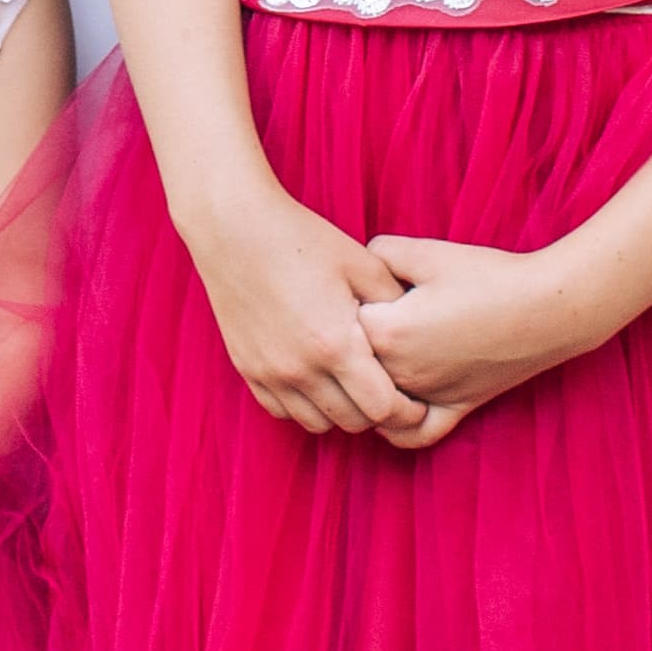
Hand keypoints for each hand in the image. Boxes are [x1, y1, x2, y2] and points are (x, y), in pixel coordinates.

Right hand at [188, 185, 450, 442]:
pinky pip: (281, 411)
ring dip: (340, 411)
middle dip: (377, 413)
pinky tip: (315, 379)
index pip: (383, 409)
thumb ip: (395, 302)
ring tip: (350, 385)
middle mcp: (301, 369)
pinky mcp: (248, 369)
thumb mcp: (361, 263)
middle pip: (352, 422)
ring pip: (316, 423)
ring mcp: (270, 373)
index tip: (416, 399)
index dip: (406, 410)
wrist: (233, 227)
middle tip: (387, 392)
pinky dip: (304, 405)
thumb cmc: (302, 239)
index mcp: (336, 344)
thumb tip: (418, 330)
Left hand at [359, 228, 596, 423]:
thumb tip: (357, 264)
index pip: (337, 321)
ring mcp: (428, 396)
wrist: (548, 308)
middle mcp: (400, 372)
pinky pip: (415, 434)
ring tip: (370, 358)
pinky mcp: (456, 408)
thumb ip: (379, 253)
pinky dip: (396, 426)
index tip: (354, 286)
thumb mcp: (426, 252)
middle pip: (351, 364)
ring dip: (366, 384)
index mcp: (387, 332)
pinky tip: (392, 406)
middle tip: (365, 312)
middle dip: (351, 341)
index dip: (343, 300)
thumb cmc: (487, 276)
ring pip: (374, 404)